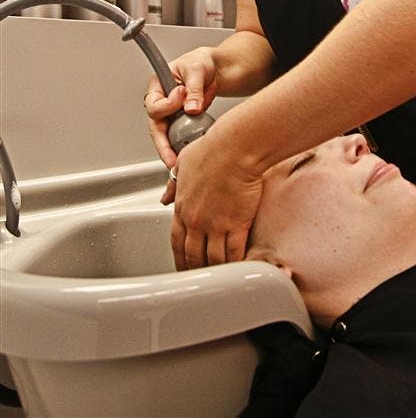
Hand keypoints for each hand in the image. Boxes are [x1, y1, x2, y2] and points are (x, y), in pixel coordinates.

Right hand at [144, 48, 218, 167]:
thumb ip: (193, 89)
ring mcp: (172, 114)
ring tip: (178, 164)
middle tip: (170, 159)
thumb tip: (191, 108)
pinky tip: (189, 156)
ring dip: (172, 150)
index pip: (154, 104)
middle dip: (163, 145)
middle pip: (156, 127)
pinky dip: (185, 146)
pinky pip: (181, 137)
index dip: (168, 104)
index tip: (182, 94)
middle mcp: (162, 102)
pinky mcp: (183, 121)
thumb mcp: (196, 70)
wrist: (216, 68)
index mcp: (158, 87)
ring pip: (167, 136)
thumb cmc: (200, 62)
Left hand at [160, 135, 262, 269]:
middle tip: (200, 277)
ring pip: (213, 259)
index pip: (176, 240)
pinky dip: (236, 264)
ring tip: (221, 278)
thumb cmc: (211, 149)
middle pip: (193, 255)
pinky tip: (239, 268)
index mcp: (181, 206)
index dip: (179, 257)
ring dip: (216, 270)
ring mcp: (216, 225)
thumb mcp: (183, 164)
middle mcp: (196, 220)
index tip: (183, 264)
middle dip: (196, 269)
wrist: (234, 148)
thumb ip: (173, 184)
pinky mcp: (236, 224)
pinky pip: (234, 253)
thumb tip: (164, 196)